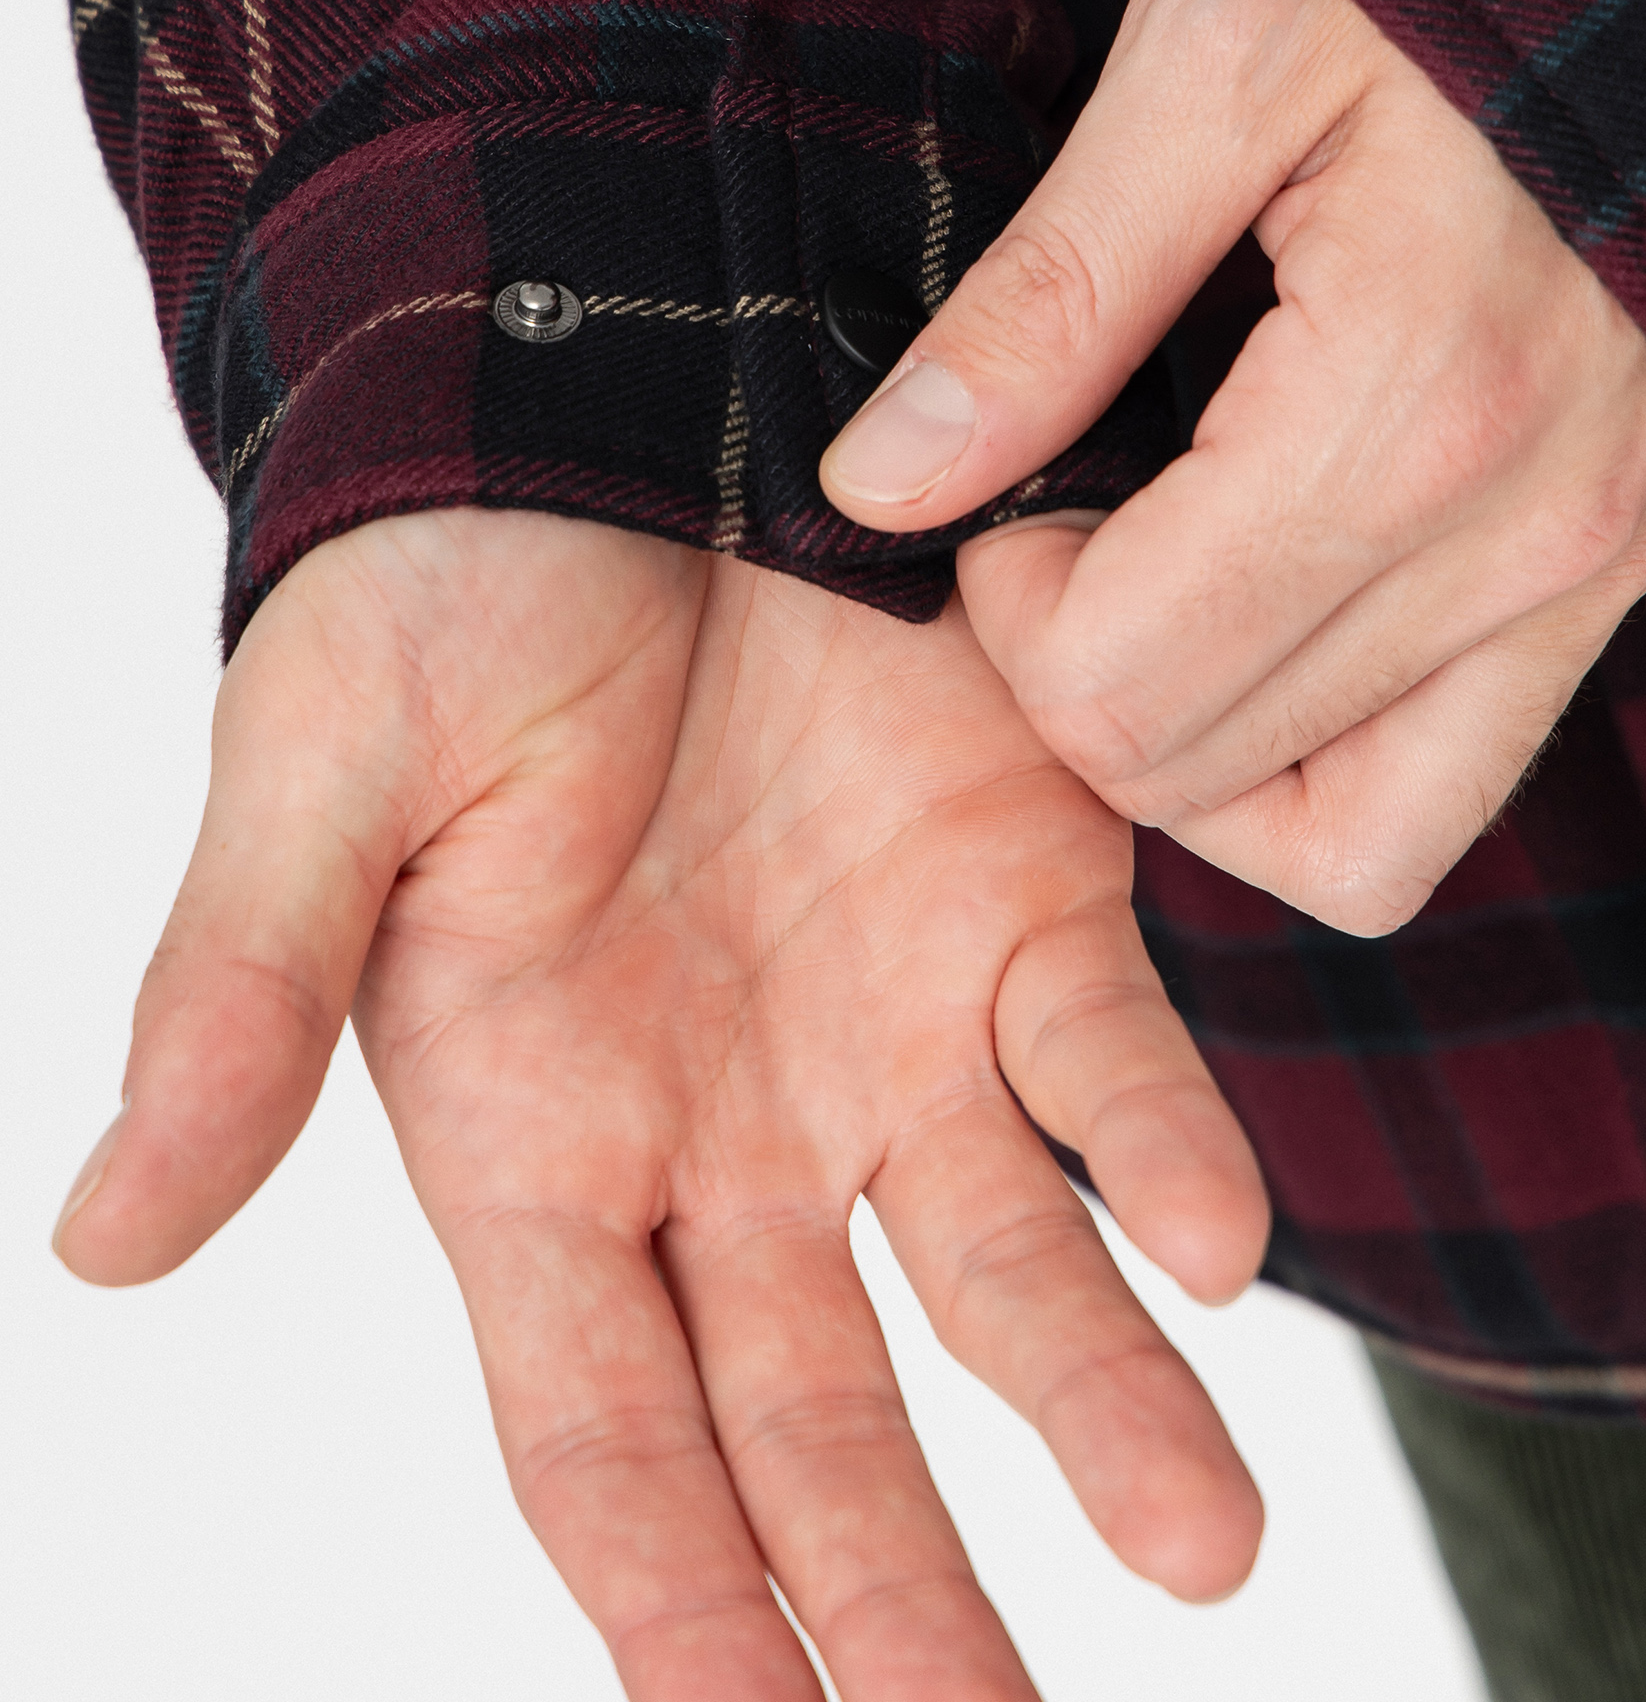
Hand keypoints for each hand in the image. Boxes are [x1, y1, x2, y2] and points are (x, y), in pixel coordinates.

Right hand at [50, 509, 1267, 1699]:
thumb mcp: (323, 773)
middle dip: (902, 1595)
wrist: (629, 381)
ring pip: (999, 1270)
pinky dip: (1168, 1147)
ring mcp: (885, 1021)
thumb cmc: (441, 582)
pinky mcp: (1021, 890)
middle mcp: (721, 1124)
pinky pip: (1108, 1052)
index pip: (604, 1437)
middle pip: (816, 1417)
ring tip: (1208, 1548)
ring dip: (1099, 1406)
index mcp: (531, 1133)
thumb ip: (242, 997)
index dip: (680, 1611)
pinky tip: (1220, 1240)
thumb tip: (99, 1238)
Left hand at [819, 0, 1645, 934]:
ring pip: (1332, 841)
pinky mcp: (1613, 585)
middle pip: (1197, 773)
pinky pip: (1441, 804)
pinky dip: (1314, 775)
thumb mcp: (1209, 66)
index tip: (1016, 474)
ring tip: (1159, 575)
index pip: (1121, 684)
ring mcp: (1589, 580)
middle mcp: (1521, 537)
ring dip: (1187, 742)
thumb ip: (1046, 295)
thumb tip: (883, 484)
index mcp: (1405, 408)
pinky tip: (1255, 636)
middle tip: (1074, 511)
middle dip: (1076, 669)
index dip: (1008, 608)